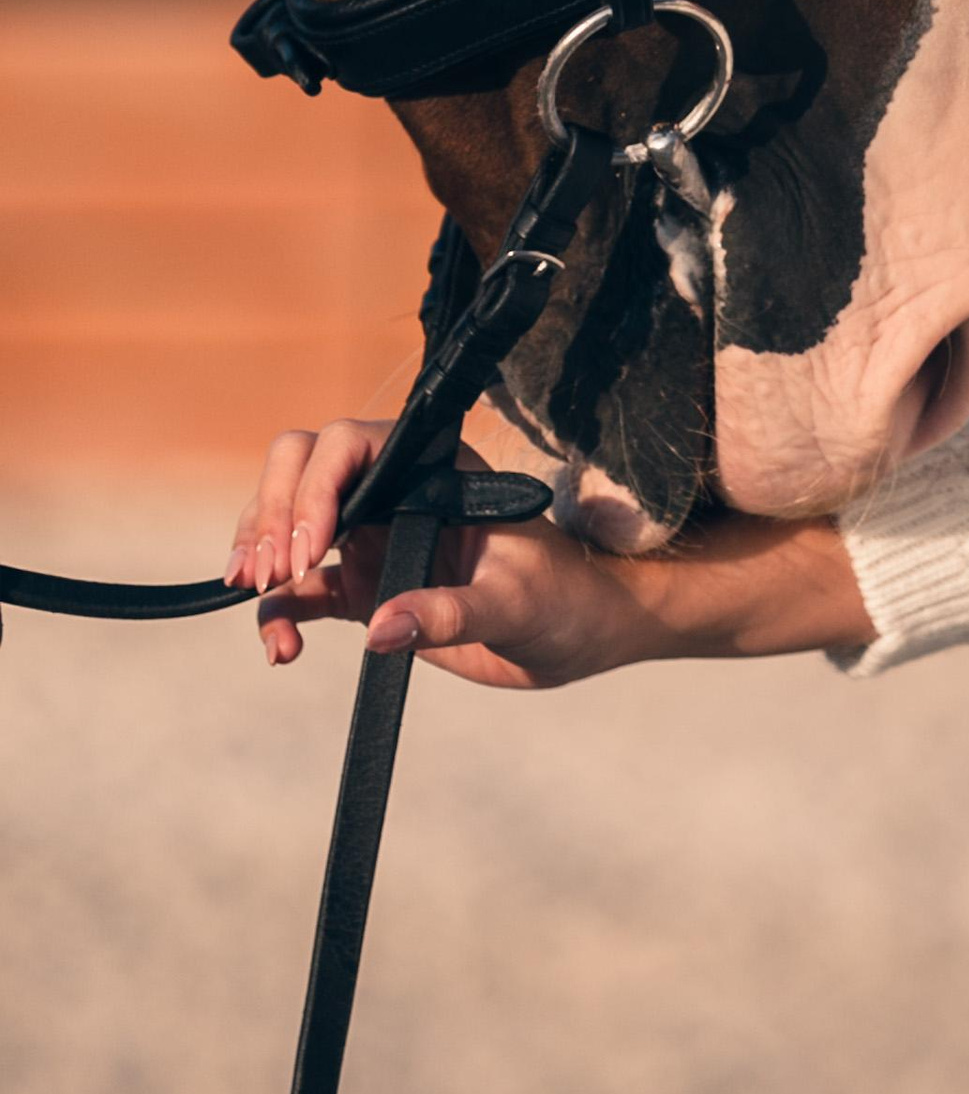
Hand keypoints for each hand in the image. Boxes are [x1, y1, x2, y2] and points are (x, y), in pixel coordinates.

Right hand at [228, 423, 873, 684]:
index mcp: (434, 470)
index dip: (317, 486)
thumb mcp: (515, 603)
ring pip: (288, 525)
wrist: (580, 635)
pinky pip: (302, 591)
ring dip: (263, 556)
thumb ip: (450, 612)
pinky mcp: (365, 588)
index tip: (312, 545)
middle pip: (301, 469)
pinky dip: (280, 612)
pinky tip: (282, 649)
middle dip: (275, 512)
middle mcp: (394, 492)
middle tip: (276, 571)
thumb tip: (382, 627)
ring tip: (265, 600)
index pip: (351, 444)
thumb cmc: (563, 599)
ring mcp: (373, 537)